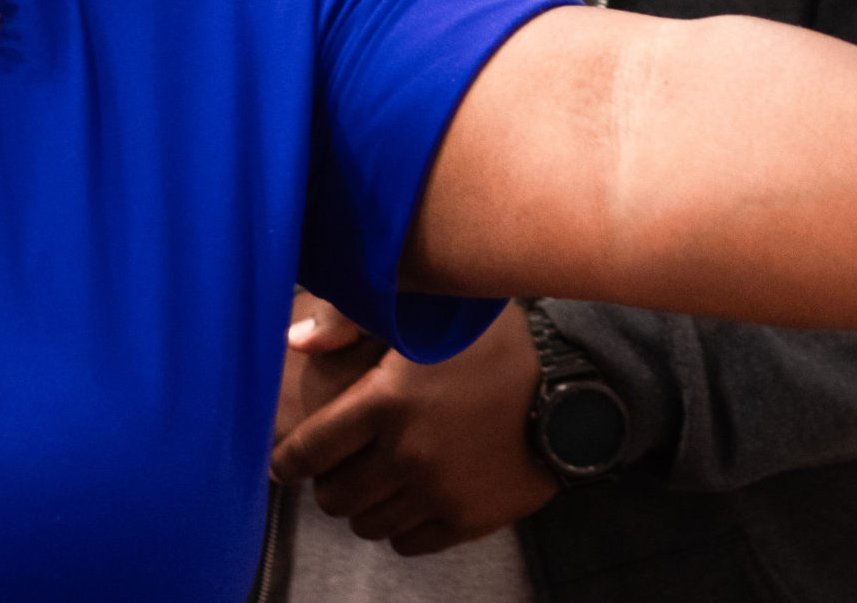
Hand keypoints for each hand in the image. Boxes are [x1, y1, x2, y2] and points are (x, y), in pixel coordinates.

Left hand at [270, 300, 558, 555]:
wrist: (571, 388)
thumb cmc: (493, 344)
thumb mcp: (427, 312)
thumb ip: (353, 319)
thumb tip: (296, 343)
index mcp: (385, 402)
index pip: (308, 450)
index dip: (288, 460)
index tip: (285, 461)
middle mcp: (406, 455)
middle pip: (335, 497)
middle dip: (331, 484)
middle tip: (342, 468)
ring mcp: (438, 493)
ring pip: (369, 525)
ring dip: (366, 506)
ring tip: (380, 483)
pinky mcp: (467, 520)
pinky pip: (409, 543)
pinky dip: (403, 527)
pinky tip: (414, 499)